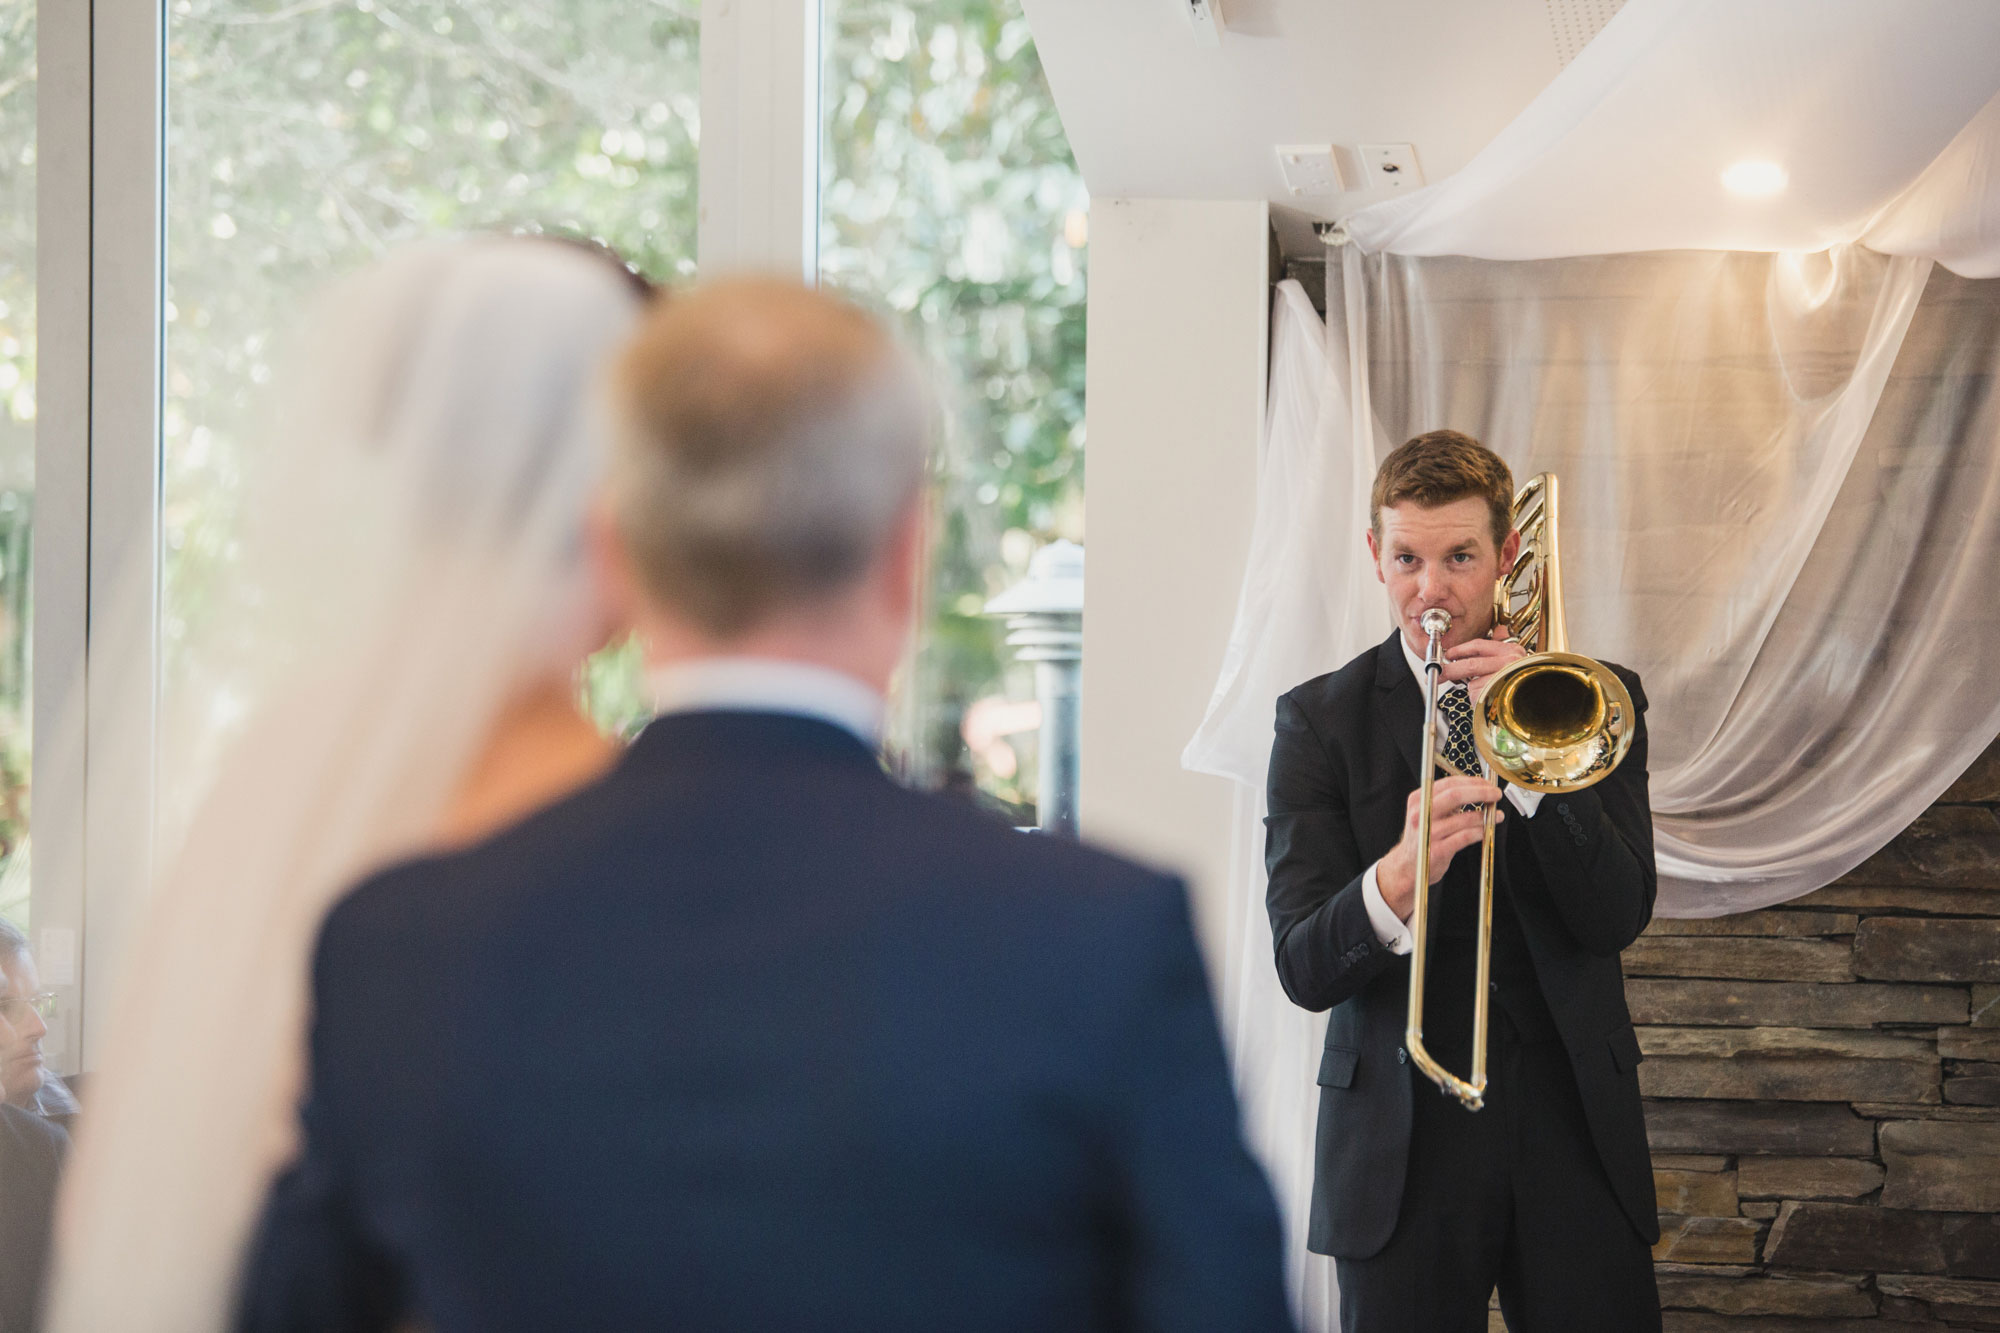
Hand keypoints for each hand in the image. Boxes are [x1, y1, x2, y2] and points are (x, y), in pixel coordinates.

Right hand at [1375, 776, 1501, 920]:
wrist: (1407, 866)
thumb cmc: (1423, 837)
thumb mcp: (1426, 813)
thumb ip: (1445, 801)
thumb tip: (1478, 789)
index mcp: (1418, 800)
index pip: (1448, 783)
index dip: (1472, 781)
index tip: (1488, 784)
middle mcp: (1421, 814)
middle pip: (1455, 795)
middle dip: (1481, 792)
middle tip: (1496, 794)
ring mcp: (1429, 832)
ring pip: (1464, 818)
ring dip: (1485, 815)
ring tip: (1497, 815)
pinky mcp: (1438, 850)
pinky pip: (1465, 837)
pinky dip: (1480, 831)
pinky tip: (1487, 829)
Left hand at [1441, 624, 1526, 704]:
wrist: (1536, 699)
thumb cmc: (1523, 681)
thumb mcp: (1516, 659)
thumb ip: (1505, 645)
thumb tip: (1500, 630)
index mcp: (1512, 651)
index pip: (1479, 645)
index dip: (1460, 649)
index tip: (1448, 654)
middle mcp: (1509, 664)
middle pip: (1470, 664)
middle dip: (1450, 669)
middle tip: (1438, 673)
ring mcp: (1503, 680)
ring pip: (1472, 682)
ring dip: (1470, 689)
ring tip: (1479, 692)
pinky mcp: (1497, 696)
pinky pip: (1477, 695)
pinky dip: (1476, 699)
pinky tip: (1485, 699)